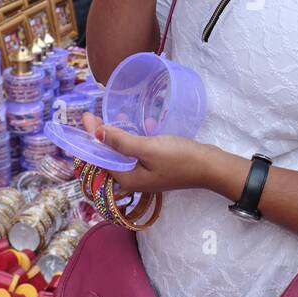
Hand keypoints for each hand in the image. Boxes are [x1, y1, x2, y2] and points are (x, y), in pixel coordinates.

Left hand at [82, 113, 223, 194]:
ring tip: (113, 119)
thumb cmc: (179, 158)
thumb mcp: (148, 148)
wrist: (210, 166)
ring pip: (122, 155)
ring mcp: (145, 174)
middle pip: (108, 158)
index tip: (86, 117)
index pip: (99, 158)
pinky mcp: (155, 167)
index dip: (89, 138)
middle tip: (94, 117)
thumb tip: (95, 132)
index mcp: (127, 178)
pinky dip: (134, 140)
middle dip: (99, 139)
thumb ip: (121, 142)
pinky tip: (143, 126)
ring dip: (116, 139)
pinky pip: (137, 153)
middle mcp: (132, 179)